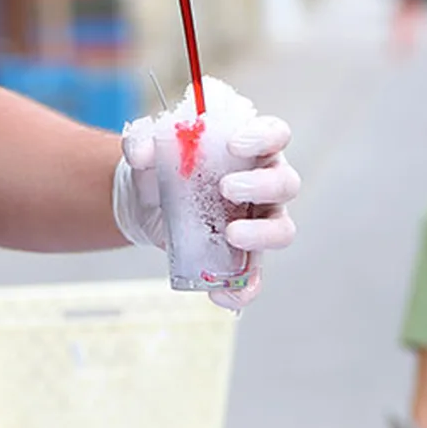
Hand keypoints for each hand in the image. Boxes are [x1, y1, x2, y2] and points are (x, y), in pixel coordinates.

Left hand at [113, 94, 299, 310]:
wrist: (145, 203)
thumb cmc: (160, 165)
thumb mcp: (146, 148)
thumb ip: (140, 142)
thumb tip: (142, 151)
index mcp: (250, 148)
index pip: (276, 134)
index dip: (264, 137)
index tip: (235, 144)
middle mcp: (263, 182)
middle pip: (286, 183)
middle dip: (262, 185)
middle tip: (225, 188)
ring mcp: (259, 221)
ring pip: (283, 229)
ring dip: (261, 234)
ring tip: (230, 235)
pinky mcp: (244, 255)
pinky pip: (255, 275)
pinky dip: (243, 287)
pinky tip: (218, 293)